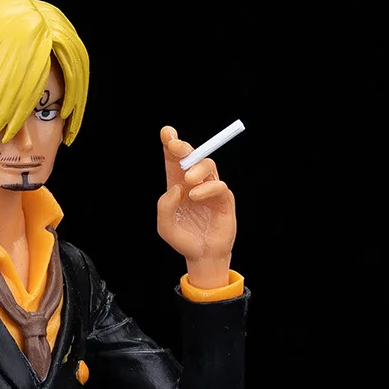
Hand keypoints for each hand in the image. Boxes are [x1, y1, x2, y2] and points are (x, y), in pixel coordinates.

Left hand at [157, 125, 236, 288]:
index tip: (166, 133)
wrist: (201, 256)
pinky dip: (206, 188)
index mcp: (177, 186)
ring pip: (208, 166)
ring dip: (196, 168)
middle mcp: (194, 184)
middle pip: (192, 157)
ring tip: (188, 181)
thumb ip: (164, 206)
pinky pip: (218, 186)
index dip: (171, 145)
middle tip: (175, 145)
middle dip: (184, 148)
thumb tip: (176, 187)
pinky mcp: (223, 199)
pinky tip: (194, 196)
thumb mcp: (165, 226)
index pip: (174, 161)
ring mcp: (210, 190)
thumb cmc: (183, 239)